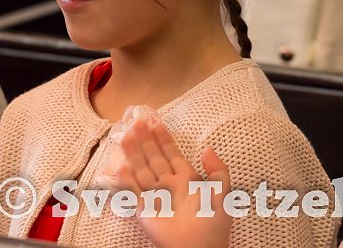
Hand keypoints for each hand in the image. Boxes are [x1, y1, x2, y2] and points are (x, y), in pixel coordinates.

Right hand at [116, 120, 231, 247]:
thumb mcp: (222, 193)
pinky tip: (120, 165)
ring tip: (125, 135)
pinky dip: (126, 178)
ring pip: (141, 169)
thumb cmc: (211, 222)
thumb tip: (207, 148)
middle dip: (145, 140)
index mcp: (186, 180)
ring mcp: (154, 196)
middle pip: (153, 158)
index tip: (155, 122)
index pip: (172, 154)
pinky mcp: (143, 209)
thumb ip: (217, 170)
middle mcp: (168, 185)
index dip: (164, 139)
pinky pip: (133, 190)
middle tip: (137, 122)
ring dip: (133, 153)